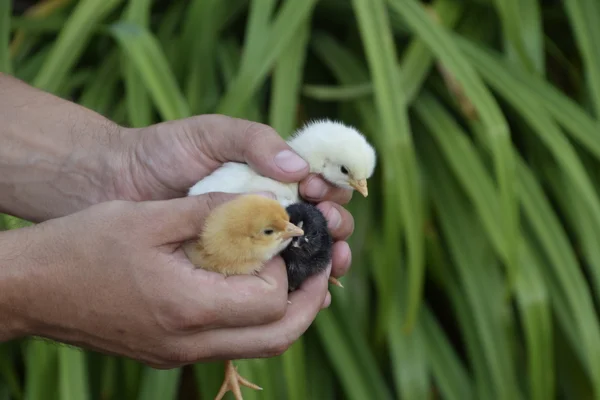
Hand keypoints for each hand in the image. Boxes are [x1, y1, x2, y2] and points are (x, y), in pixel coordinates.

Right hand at [0, 193, 329, 366]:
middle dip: (308, 302)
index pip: (270, 300)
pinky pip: (230, 343)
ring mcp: (178, 355)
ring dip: (285, 314)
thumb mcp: (150, 216)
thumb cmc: (82, 246)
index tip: (282, 235)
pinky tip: (248, 286)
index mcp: (188, 308)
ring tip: (293, 277)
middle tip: (318, 268)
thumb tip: (264, 202)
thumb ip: (214, 210)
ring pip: (257, 347)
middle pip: (277, 338)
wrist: (29, 288)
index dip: (285, 266)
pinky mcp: (169, 353)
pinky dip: (253, 319)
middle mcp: (189, 343)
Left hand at [114, 114, 353, 283]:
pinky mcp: (236, 269)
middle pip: (322, 221)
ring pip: (306, 254)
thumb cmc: (164, 151)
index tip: (315, 190)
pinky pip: (276, 282)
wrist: (115, 183)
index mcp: (272, 174)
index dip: (329, 188)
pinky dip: (300, 288)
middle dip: (334, 224)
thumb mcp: (212, 134)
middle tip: (327, 225)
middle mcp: (269, 208)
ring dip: (327, 259)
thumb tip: (301, 168)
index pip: (319, 183)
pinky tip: (314, 294)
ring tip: (331, 261)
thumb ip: (255, 141)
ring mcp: (254, 241)